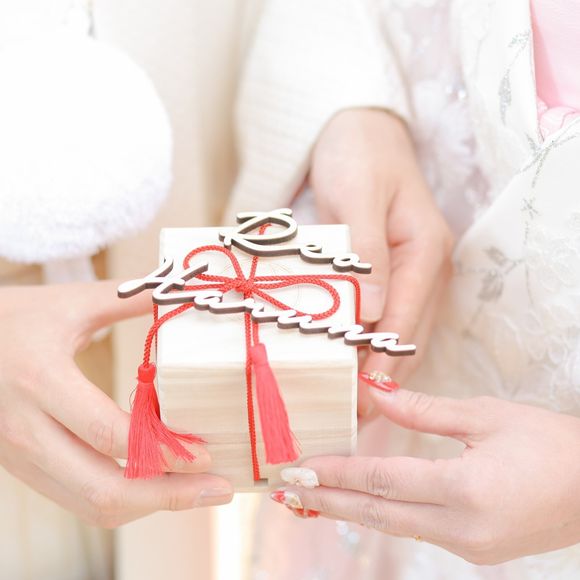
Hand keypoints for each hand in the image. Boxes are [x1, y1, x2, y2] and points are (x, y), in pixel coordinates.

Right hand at [0, 282, 232, 527]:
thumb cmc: (17, 318)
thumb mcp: (71, 303)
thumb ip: (129, 298)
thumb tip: (184, 290)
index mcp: (41, 381)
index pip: (108, 433)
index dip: (162, 451)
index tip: (206, 453)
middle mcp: (28, 429)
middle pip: (104, 488)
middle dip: (169, 495)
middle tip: (219, 487)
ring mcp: (23, 456)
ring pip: (92, 505)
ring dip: (151, 505)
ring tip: (198, 492)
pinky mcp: (26, 467)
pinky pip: (79, 500)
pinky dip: (125, 501)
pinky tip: (158, 486)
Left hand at [272, 388, 579, 563]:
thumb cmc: (548, 443)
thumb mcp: (484, 415)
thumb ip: (422, 410)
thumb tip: (375, 392)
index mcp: (465, 488)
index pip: (381, 480)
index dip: (335, 472)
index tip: (298, 467)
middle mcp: (463, 526)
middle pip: (377, 512)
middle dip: (327, 500)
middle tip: (286, 489)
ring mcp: (469, 546)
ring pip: (393, 525)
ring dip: (350, 509)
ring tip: (312, 497)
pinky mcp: (475, 550)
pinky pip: (417, 530)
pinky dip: (383, 514)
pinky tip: (362, 503)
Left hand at [309, 109, 453, 415]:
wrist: (358, 132)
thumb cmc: (357, 157)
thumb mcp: (357, 196)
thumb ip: (367, 252)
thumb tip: (372, 313)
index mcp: (425, 248)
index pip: (407, 316)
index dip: (384, 360)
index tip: (364, 397)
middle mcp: (428, 265)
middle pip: (411, 333)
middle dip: (386, 377)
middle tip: (358, 416)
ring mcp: (415, 271)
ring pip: (404, 332)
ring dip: (383, 369)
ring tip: (358, 406)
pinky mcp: (396, 272)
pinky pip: (391, 319)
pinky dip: (376, 347)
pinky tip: (357, 367)